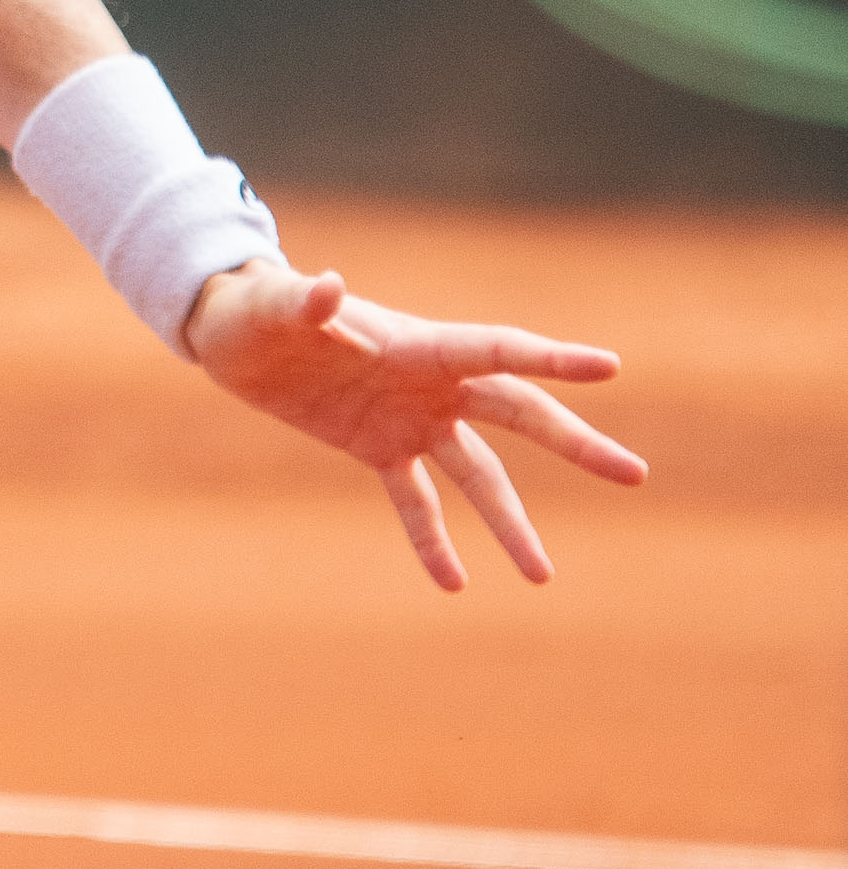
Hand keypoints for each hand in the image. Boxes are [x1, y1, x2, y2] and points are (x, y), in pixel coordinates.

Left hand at [187, 259, 647, 590]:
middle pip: (519, 415)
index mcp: (419, 344)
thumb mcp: (277, 306)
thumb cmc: (259, 309)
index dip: (551, 358)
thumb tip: (329, 284)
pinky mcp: (378, 449)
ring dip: (510, 523)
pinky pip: (417, 502)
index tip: (610, 367)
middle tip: (634, 475)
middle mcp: (430, 384)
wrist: (234, 337)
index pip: (498, 350)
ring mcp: (411, 419)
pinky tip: (454, 584)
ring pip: (480, 475)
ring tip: (542, 577)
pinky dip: (433, 541)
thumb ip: (308, 301)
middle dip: (575, 444)